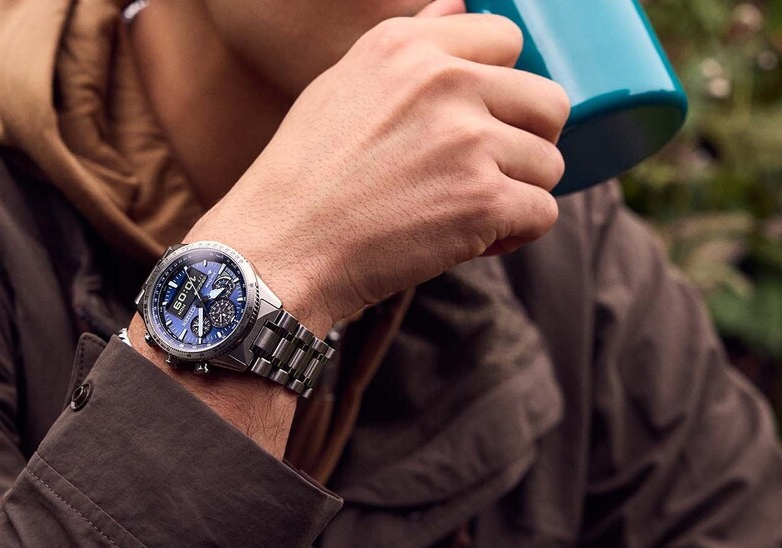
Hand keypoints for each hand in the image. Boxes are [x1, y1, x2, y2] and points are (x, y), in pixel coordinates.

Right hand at [186, 2, 569, 334]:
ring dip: (517, 192)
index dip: (502, 87)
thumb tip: (459, 5)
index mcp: (409, 48)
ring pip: (550, 163)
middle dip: (526, 141)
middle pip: (548, 101)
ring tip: (467, 211)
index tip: (479, 121)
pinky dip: (514, 234)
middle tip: (486, 172)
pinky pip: (543, 212)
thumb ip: (411, 43)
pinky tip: (472, 240)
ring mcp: (468, 141)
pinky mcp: (482, 201)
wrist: (280, 248)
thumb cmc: (306, 175)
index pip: (508, 39)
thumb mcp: (344, 84)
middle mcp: (444, 82)